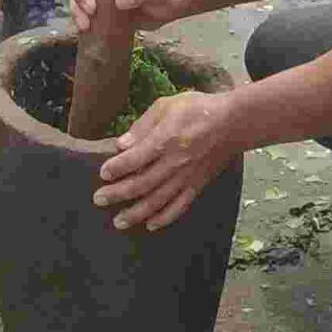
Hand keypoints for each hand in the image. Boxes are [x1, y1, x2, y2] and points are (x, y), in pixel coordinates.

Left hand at [94, 90, 241, 231]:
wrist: (233, 123)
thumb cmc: (198, 109)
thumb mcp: (167, 105)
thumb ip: (143, 125)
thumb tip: (122, 144)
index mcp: (166, 140)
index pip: (136, 159)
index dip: (117, 167)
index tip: (103, 173)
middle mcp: (175, 162)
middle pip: (142, 183)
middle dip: (118, 193)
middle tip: (99, 199)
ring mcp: (187, 177)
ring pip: (158, 200)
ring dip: (137, 213)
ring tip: (119, 221)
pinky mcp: (198, 185)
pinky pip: (180, 206)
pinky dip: (165, 217)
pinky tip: (151, 225)